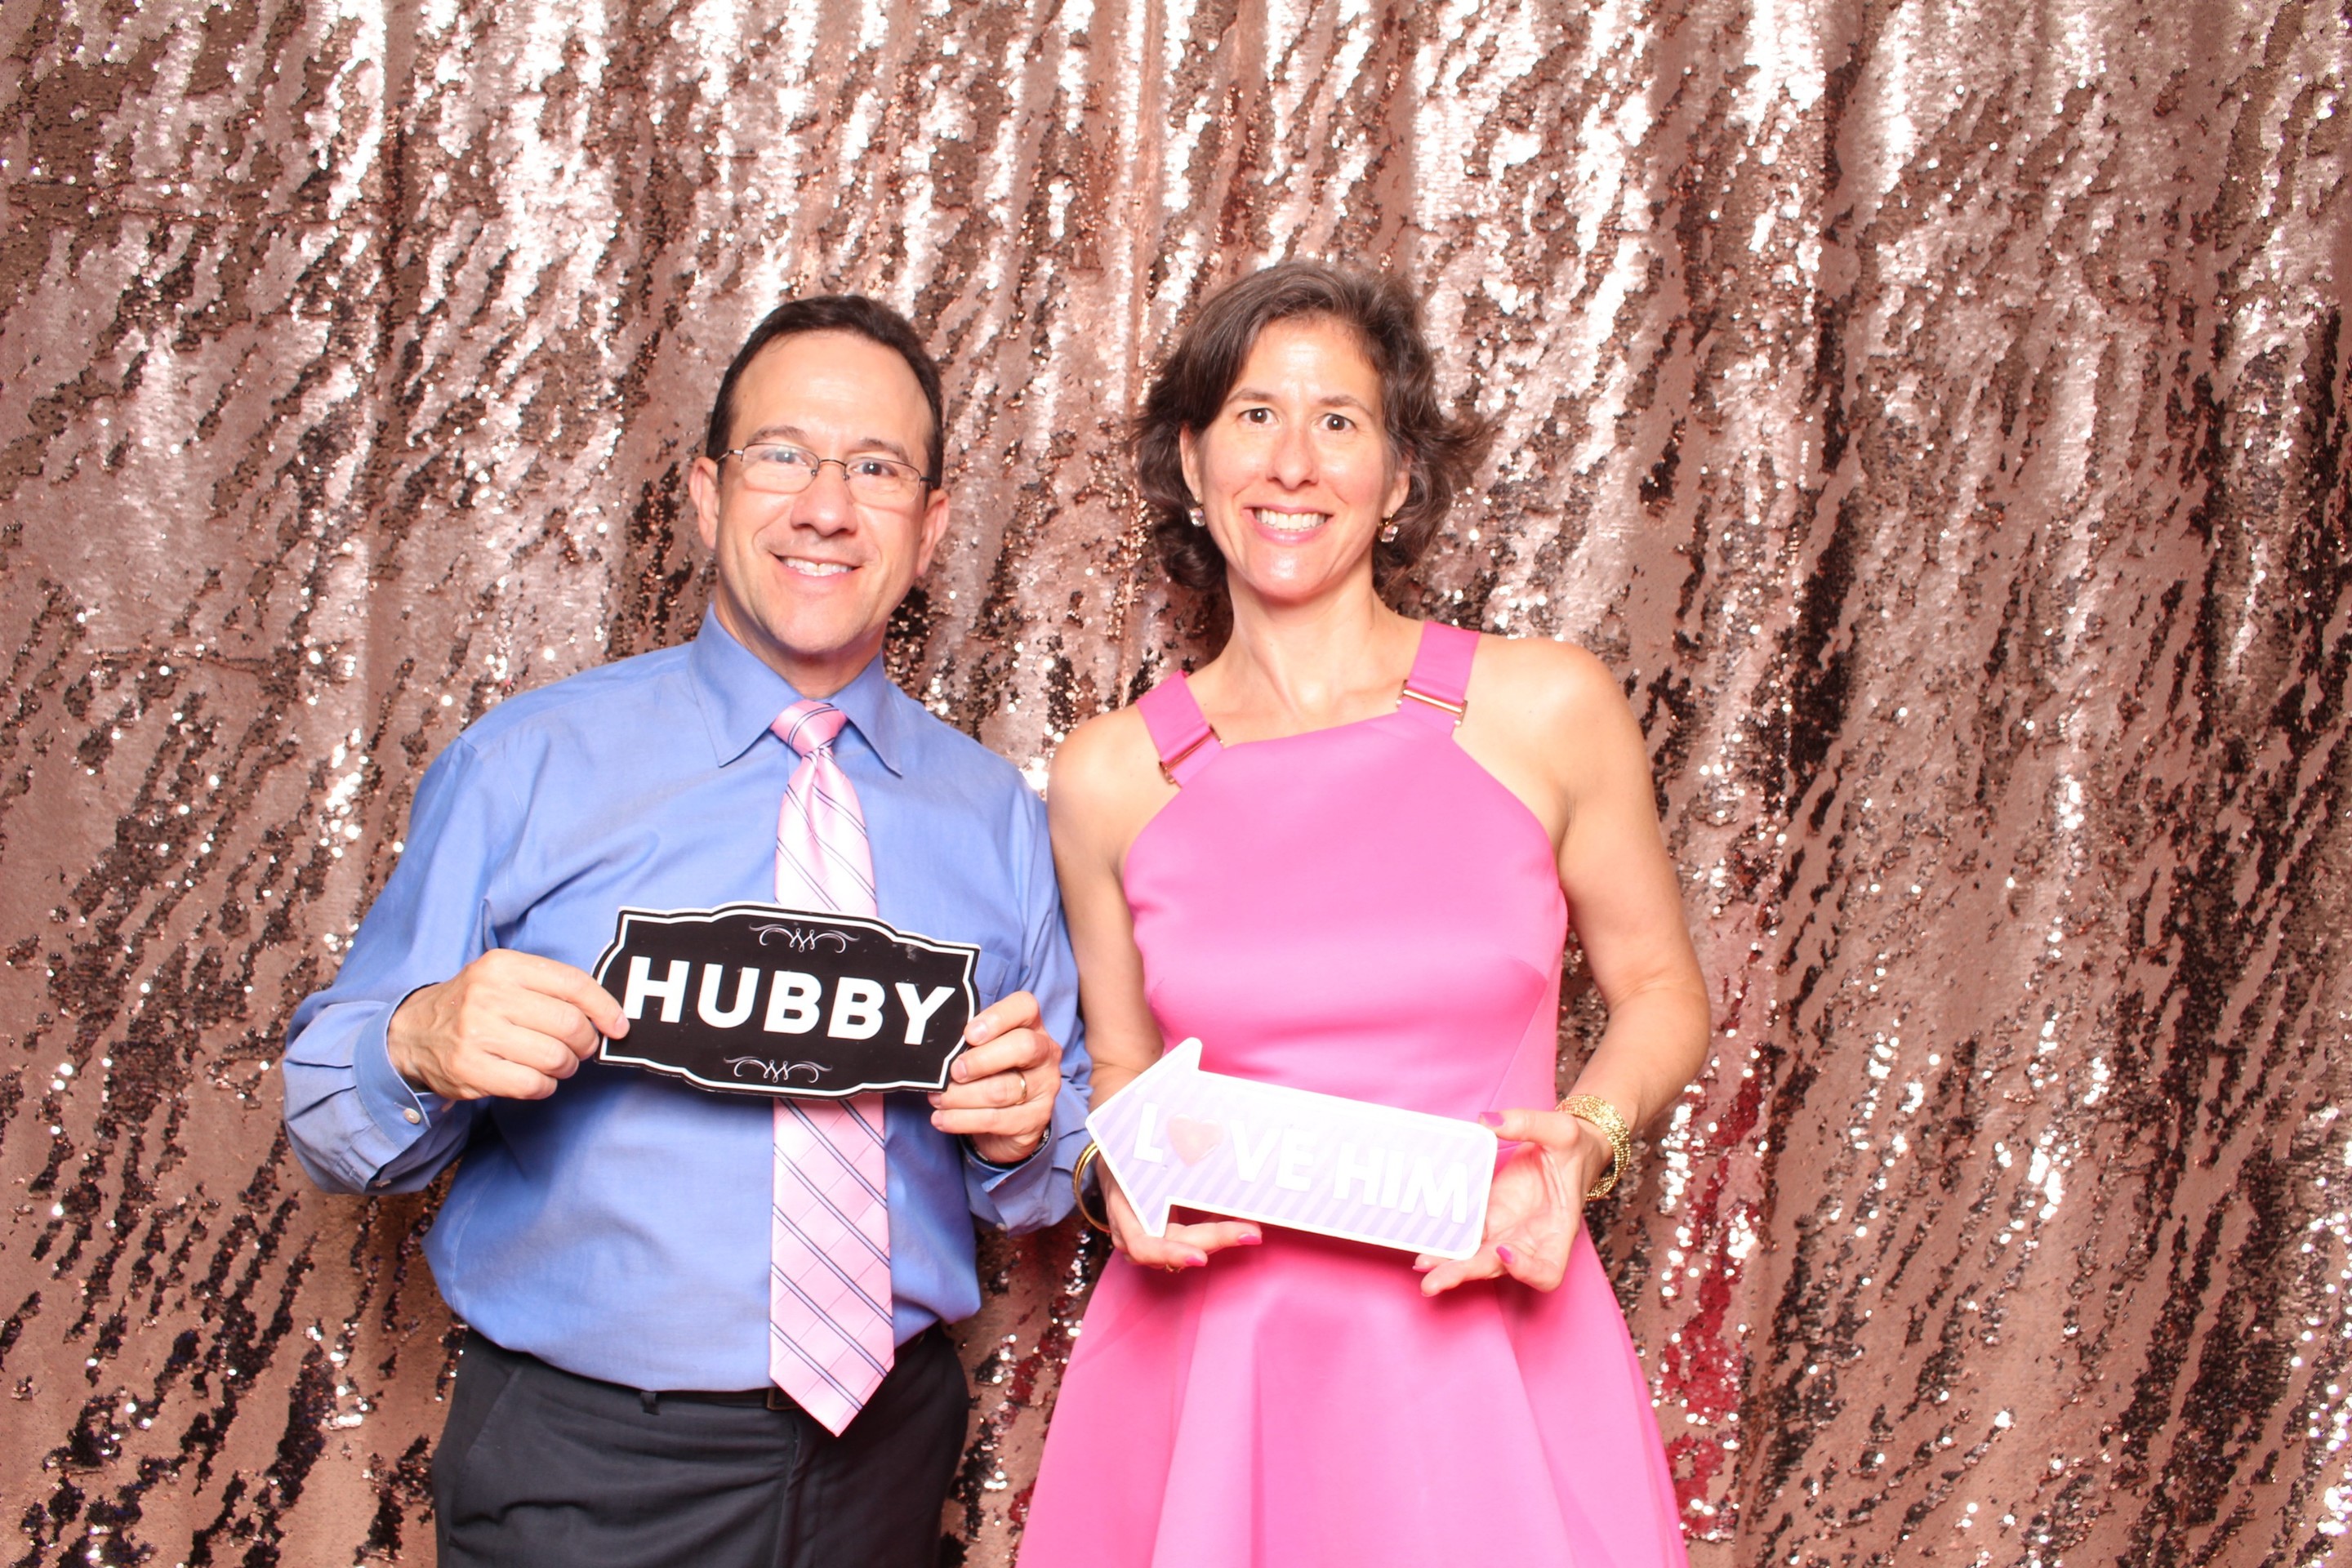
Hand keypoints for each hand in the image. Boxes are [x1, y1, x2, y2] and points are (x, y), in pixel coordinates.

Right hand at [387, 950, 627, 1101]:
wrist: (413, 1031)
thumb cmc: (476, 1003)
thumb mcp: (505, 977)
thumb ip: (551, 987)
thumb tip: (609, 1013)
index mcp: (504, 966)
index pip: (573, 984)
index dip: (605, 1008)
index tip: (619, 1026)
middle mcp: (489, 996)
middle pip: (570, 1024)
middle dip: (587, 1043)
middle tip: (581, 1049)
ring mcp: (476, 1034)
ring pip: (555, 1058)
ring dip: (566, 1067)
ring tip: (557, 1064)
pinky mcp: (470, 1069)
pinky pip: (532, 1085)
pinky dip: (545, 1086)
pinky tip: (536, 1078)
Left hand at [930, 991, 1062, 1165]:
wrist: (1010, 1118)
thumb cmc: (990, 1070)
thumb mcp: (983, 1047)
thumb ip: (968, 1040)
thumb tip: (936, 1045)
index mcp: (1031, 1025)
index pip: (1025, 1007)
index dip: (996, 1018)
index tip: (968, 1034)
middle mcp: (1045, 1052)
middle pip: (1023, 1047)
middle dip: (981, 1061)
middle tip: (953, 1072)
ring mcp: (1045, 1087)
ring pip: (1003, 1090)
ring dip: (962, 1096)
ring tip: (937, 1098)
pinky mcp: (1035, 1118)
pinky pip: (996, 1120)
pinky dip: (962, 1120)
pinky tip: (942, 1118)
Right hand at [1099, 1163, 1260, 1270]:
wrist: (1113, 1166)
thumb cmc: (1125, 1158)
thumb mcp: (1138, 1157)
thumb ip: (1169, 1160)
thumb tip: (1202, 1144)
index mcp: (1122, 1214)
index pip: (1144, 1246)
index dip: (1171, 1254)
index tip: (1200, 1258)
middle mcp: (1134, 1236)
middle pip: (1177, 1246)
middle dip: (1216, 1240)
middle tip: (1252, 1233)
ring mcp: (1150, 1242)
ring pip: (1188, 1247)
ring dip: (1220, 1238)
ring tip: (1251, 1227)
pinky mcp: (1165, 1238)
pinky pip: (1192, 1240)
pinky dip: (1214, 1231)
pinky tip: (1237, 1221)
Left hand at [1415, 1106, 1609, 1295]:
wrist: (1568, 1150)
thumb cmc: (1574, 1148)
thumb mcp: (1561, 1130)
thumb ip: (1527, 1123)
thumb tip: (1488, 1121)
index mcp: (1558, 1229)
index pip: (1548, 1270)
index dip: (1526, 1270)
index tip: (1504, 1250)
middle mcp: (1531, 1239)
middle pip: (1499, 1267)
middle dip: (1466, 1272)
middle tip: (1433, 1282)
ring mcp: (1508, 1231)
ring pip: (1477, 1257)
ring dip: (1449, 1262)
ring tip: (1422, 1263)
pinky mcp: (1490, 1218)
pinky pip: (1467, 1235)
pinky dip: (1447, 1240)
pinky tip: (1424, 1241)